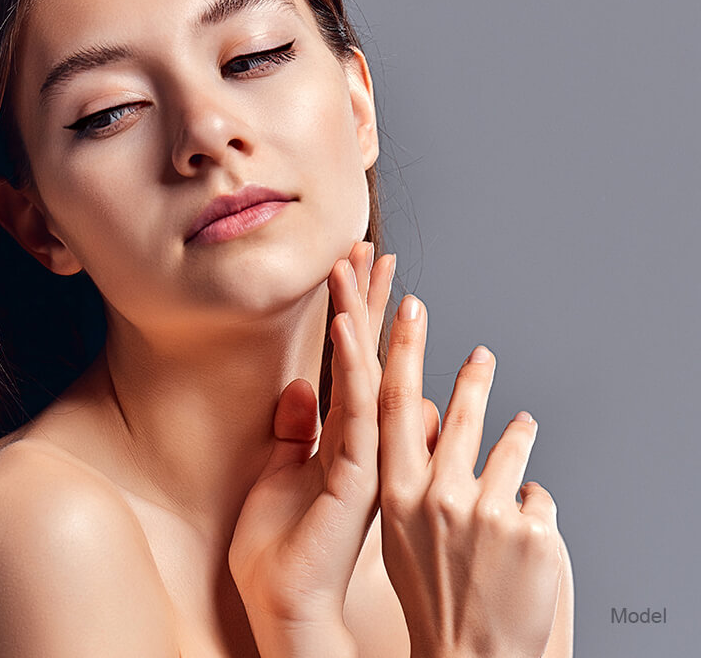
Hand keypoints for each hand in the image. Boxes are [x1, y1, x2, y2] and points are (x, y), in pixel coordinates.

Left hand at [228, 242, 437, 632]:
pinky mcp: (353, 476)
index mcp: (341, 439)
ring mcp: (361, 456)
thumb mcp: (279, 472)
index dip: (355, 315)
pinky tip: (346, 327)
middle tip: (372, 248)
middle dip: (369, 301)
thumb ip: (293, 430)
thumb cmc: (280, 546)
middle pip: (367, 357)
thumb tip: (300, 387)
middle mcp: (359, 441)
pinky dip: (350, 366)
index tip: (358, 270)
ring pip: (367, 373)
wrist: (282, 602)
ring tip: (363, 265)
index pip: (352, 364)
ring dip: (364, 318)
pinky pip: (353, 410)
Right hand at [378, 295, 563, 657]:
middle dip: (472, 378)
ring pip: (512, 448)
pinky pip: (539, 495)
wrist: (469, 655)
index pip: (396, 405)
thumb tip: (426, 425)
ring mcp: (488, 513)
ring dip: (519, 436)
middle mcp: (439, 496)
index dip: (402, 351)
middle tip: (482, 353)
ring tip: (522, 427)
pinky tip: (523, 529)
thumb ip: (407, 474)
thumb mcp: (398, 531)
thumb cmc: (431, 592)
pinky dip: (533, 508)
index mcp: (397, 493)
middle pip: (460, 414)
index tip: (408, 312)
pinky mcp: (533, 531)